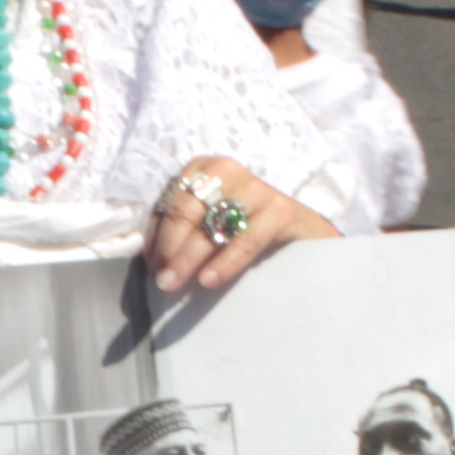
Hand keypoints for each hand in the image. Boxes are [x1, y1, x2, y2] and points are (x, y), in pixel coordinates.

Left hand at [145, 157, 332, 297]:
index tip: (152, 268)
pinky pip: (243, 240)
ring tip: (175, 285)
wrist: (305, 234)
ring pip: (210, 226)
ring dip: (187, 258)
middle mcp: (227, 170)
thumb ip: (183, 235)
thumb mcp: (214, 224)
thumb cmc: (249, 231)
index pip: (169, 203)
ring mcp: (255, 188)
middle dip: (168, 249)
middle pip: (185, 211)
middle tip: (162, 281)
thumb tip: (150, 266)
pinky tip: (208, 280)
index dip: (155, 237)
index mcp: (204, 169)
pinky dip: (224, 262)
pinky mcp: (280, 209)